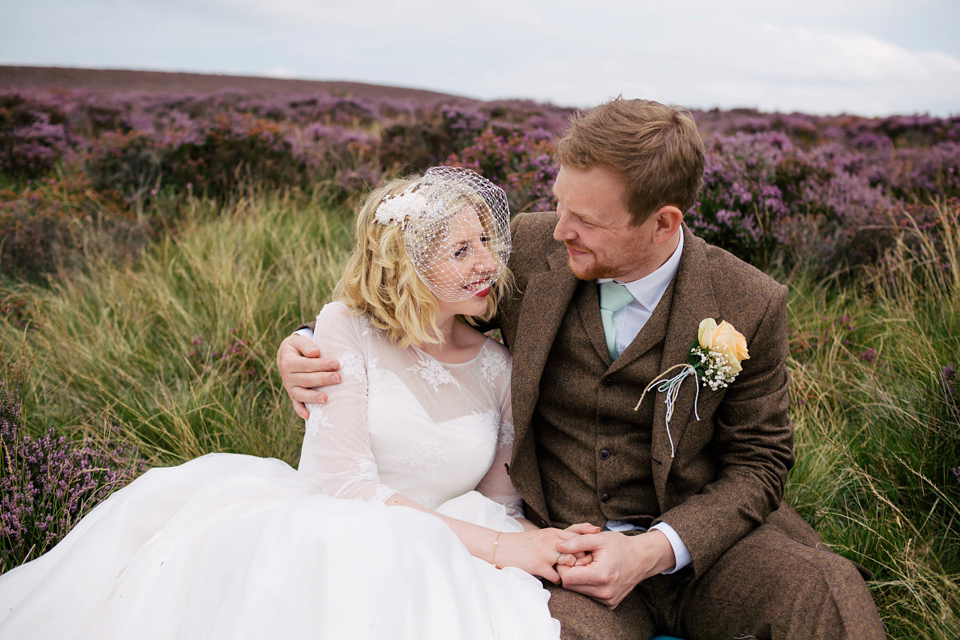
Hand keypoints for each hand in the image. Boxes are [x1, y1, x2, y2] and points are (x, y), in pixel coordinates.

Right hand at [276, 334, 341, 418]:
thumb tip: (315, 353)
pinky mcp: (292, 395)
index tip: (336, 364)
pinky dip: (300, 411)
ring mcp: (289, 387)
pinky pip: (296, 404)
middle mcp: (287, 377)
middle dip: (323, 379)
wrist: (285, 356)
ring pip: (301, 394)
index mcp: (288, 362)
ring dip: (313, 397)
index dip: (322, 365)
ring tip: (326, 399)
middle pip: (307, 379)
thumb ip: (306, 345)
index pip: (307, 364)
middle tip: (339, 378)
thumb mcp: (298, 341)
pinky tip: (309, 416)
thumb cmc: (297, 348)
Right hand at [496, 528, 584, 584]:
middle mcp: (551, 540)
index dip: (585, 548)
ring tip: (567, 573)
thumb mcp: (542, 535)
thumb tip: (578, 544)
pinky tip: (555, 579)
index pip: (578, 537)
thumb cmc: (524, 544)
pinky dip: (558, 580)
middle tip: (580, 568)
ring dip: (570, 571)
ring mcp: (545, 553)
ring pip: (569, 562)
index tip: (586, 556)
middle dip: (580, 560)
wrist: (502, 548)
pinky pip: (557, 577)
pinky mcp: (538, 566)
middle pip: (577, 550)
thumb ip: (558, 538)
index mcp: (553, 532)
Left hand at [555, 529, 675, 608]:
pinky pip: (589, 597)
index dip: (564, 566)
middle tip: (580, 560)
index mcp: (600, 576)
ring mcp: (607, 600)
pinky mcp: (609, 604)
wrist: (642, 558)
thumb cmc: (620, 546)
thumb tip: (558, 546)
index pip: (567, 578)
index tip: (570, 556)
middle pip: (570, 587)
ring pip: (578, 592)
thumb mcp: (598, 539)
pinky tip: (595, 575)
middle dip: (571, 572)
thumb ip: (576, 542)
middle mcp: (604, 592)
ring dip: (579, 580)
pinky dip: (587, 586)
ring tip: (589, 566)